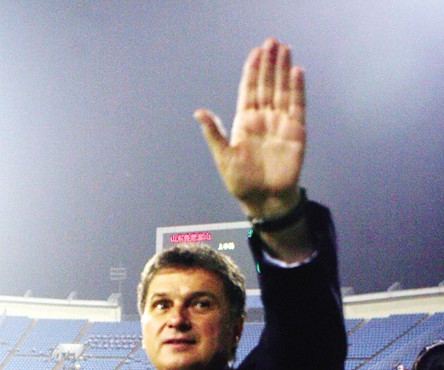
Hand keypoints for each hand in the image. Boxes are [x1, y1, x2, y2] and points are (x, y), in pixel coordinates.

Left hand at [194, 38, 305, 217]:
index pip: (249, 90)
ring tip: (285, 50)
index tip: (255, 52)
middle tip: (272, 42)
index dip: (252, 71)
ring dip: (283, 71)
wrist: (264, 201)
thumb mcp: (223, 157)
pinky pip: (297, 107)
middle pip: (267, 85)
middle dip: (269, 64)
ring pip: (283, 91)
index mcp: (245, 122)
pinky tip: (296, 73)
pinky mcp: (296, 133)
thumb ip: (214, 133)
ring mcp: (280, 124)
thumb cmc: (242, 183)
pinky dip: (297, 90)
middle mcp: (263, 119)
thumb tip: (198, 112)